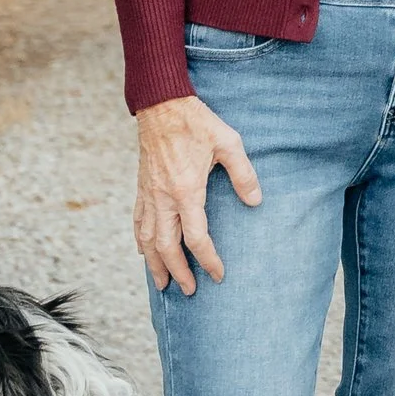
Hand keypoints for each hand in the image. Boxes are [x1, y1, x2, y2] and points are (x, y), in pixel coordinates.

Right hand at [134, 94, 261, 296]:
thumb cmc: (197, 122)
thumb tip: (256, 201)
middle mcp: (164, 198)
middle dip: (178, 272)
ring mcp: (149, 194)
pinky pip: (138, 221)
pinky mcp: (141, 187)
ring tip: (162, 283)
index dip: (208, 260)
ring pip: (148, 239)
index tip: (218, 275)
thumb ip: (243, 174)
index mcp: (186, 191)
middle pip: (167, 247)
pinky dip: (140, 241)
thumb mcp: (229, 142)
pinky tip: (143, 251)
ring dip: (154, 264)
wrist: (161, 104)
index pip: (196, 238)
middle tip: (188, 292)